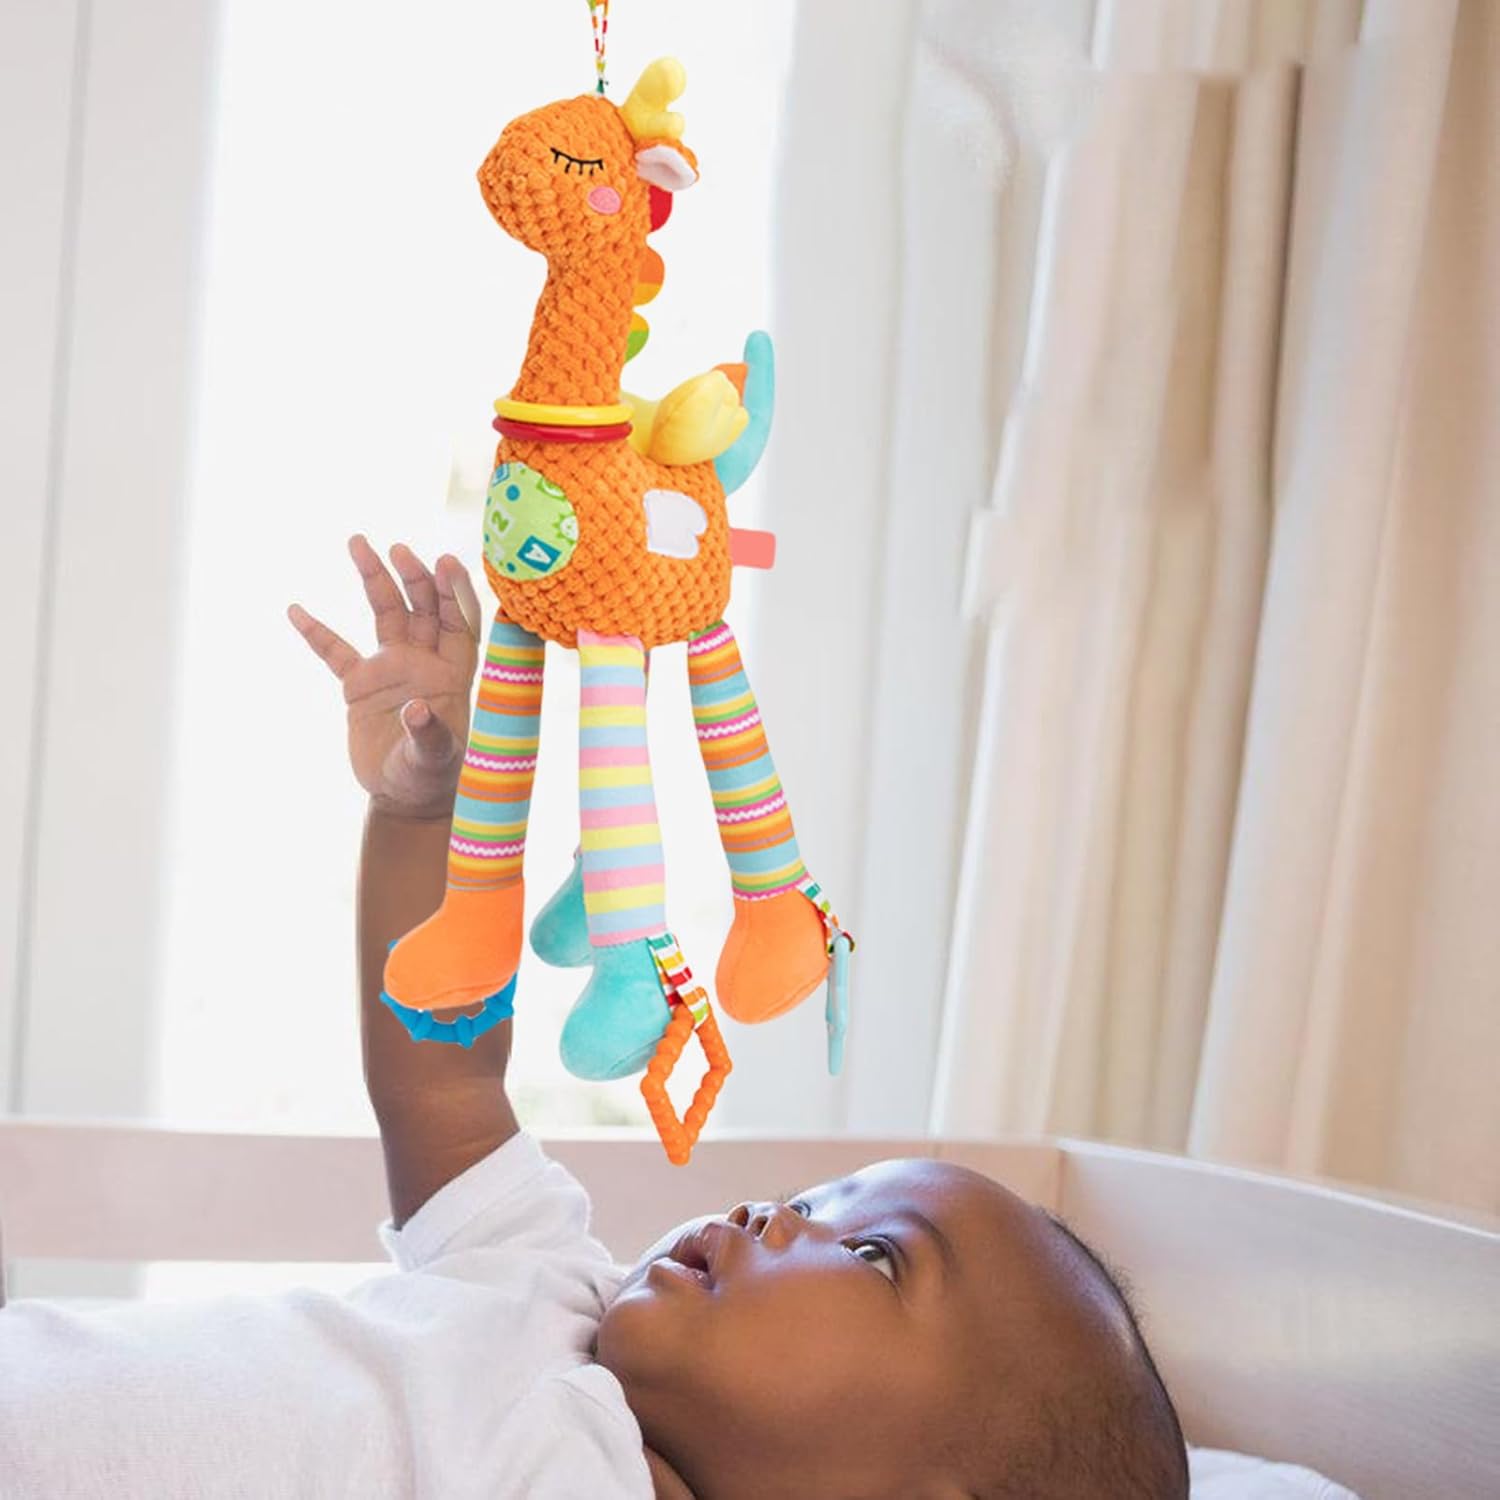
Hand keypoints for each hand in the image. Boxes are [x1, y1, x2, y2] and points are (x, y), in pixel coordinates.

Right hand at [289, 535, 484, 821]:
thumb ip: (429, 735)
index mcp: (453, 673)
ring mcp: (392, 668)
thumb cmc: (432, 777)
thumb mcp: (436, 759)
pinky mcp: (360, 684)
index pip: (459, 621)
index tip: (444, 561)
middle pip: (422, 606)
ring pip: (385, 613)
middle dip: (412, 575)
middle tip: (396, 549)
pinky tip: (296, 610)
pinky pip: (335, 652)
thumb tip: (417, 711)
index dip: (454, 591)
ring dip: (374, 578)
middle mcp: (425, 661)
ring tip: (358, 543)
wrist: (404, 795)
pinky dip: (317, 633)